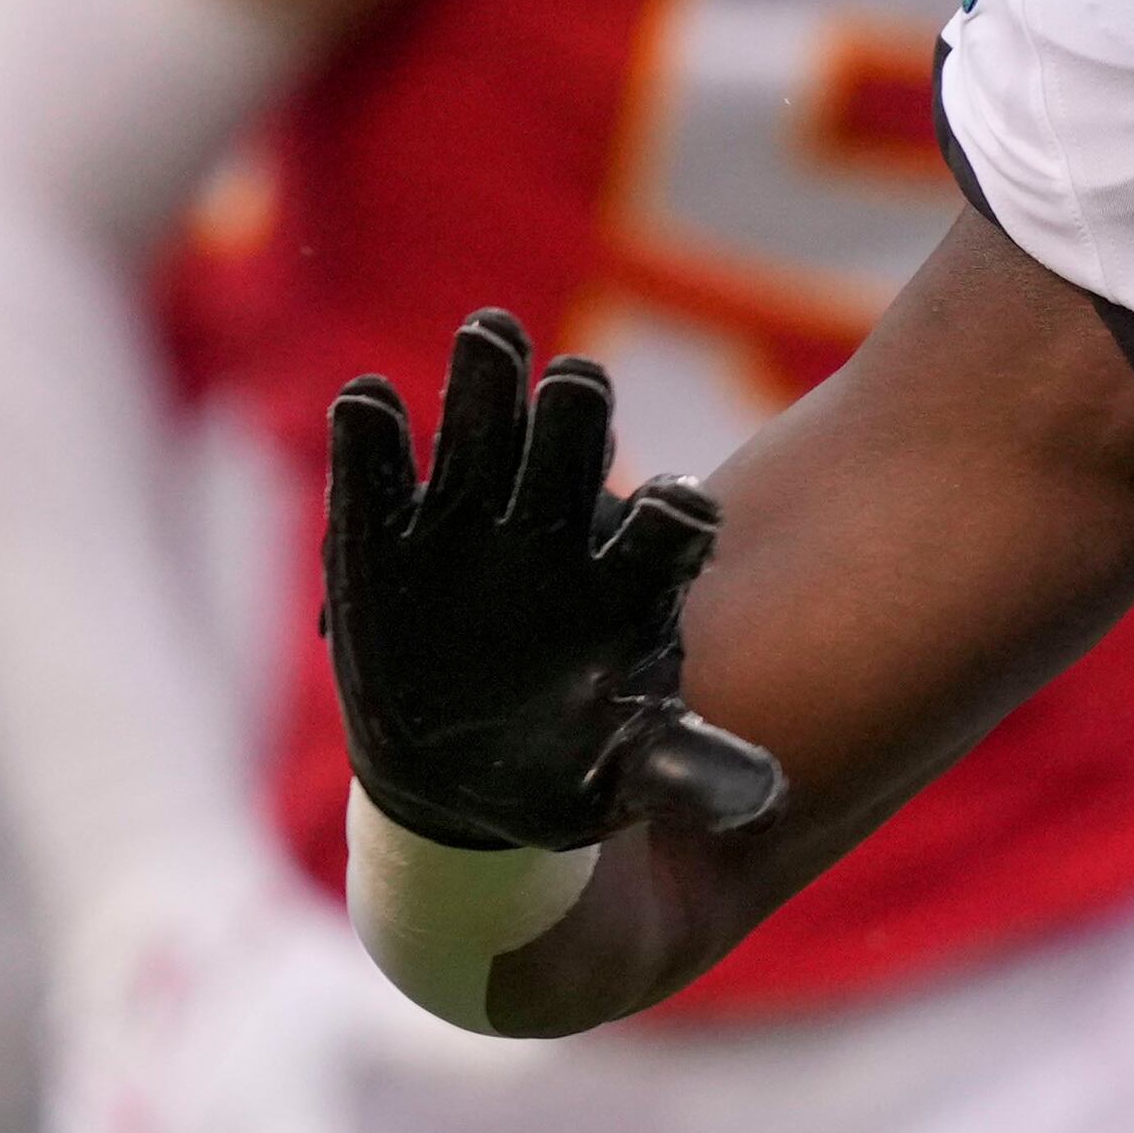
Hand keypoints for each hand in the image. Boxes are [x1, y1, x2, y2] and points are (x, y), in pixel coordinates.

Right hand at [323, 310, 784, 852]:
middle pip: (576, 445)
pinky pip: (374, 477)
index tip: (680, 508)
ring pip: (483, 430)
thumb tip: (764, 796)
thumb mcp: (630, 773)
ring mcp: (469, 523)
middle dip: (577, 408)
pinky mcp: (383, 540)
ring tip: (491, 337)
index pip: (668, 525)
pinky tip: (369, 405)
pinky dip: (370, 438)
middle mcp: (557, 527)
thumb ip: (693, 771)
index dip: (674, 513)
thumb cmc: (573, 763)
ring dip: (487, 382)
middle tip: (579, 382)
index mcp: (633, 575)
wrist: (464, 784)